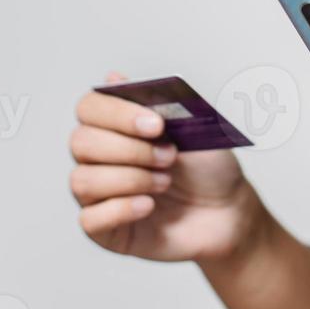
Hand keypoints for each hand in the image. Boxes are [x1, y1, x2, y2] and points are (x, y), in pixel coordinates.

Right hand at [70, 72, 264, 263]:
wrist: (229, 210)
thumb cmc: (207, 167)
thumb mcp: (192, 128)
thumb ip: (153, 102)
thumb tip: (113, 78)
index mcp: (115, 126)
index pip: (89, 108)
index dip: (117, 113)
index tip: (155, 124)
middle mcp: (99, 158)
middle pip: (81, 142)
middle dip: (128, 149)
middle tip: (169, 157)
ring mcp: (99, 195)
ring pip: (82, 180)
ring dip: (129, 179)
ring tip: (164, 182)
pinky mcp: (106, 230)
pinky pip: (89, 220)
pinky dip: (121, 209)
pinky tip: (148, 206)